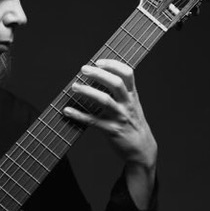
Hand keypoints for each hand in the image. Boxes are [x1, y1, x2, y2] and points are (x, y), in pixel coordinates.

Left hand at [63, 59, 156, 208]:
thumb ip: (120, 92)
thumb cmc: (132, 123)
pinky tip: (67, 110)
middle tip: (83, 69)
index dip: (113, 64)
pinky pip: (93, 121)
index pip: (128, 73)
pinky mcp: (112, 130)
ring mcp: (120, 117)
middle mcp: (127, 104)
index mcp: (132, 95)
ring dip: (88, 91)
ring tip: (74, 87)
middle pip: (116, 83)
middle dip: (99, 74)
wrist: (142, 149)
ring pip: (105, 100)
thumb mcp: (131, 105)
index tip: (99, 61)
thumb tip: (97, 76)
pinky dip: (79, 115)